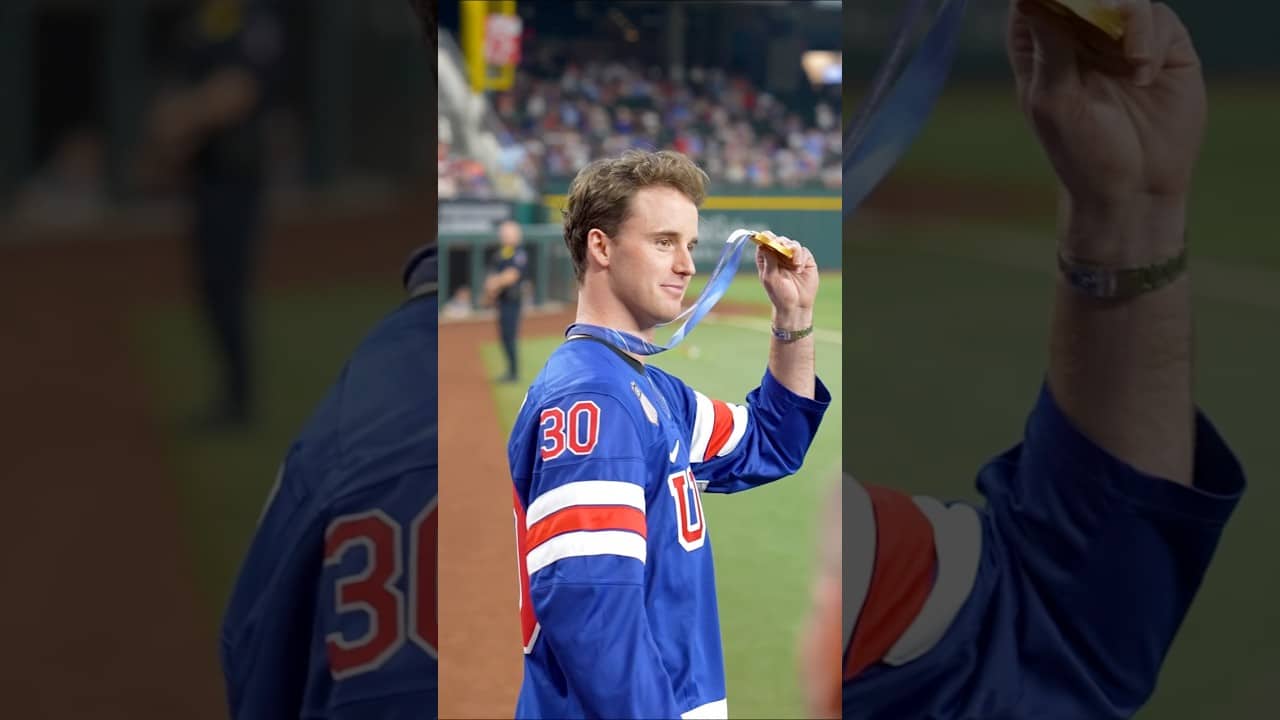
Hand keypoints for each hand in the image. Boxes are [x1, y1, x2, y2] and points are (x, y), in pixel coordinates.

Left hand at [754, 232, 817, 326]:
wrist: (796, 305)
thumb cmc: (779, 294)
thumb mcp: (770, 278)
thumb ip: (768, 261)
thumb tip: (763, 245)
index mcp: (767, 259)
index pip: (764, 243)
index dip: (765, 238)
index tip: (766, 238)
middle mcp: (779, 256)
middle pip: (779, 240)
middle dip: (780, 241)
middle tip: (781, 245)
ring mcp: (792, 257)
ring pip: (792, 243)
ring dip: (793, 250)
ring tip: (794, 263)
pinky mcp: (805, 260)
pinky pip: (803, 251)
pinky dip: (801, 257)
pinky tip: (798, 269)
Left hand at [1008, 0, 1204, 261]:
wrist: (1135, 188)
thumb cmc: (1081, 152)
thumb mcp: (1055, 101)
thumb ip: (1050, 46)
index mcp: (1039, 43)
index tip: (1060, 8)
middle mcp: (1080, 31)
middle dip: (1093, 1)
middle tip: (1101, 17)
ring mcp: (1121, 35)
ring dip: (1128, 21)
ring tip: (1133, 66)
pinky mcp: (1162, 44)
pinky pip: (1157, 17)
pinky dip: (1149, 40)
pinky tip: (1143, 76)